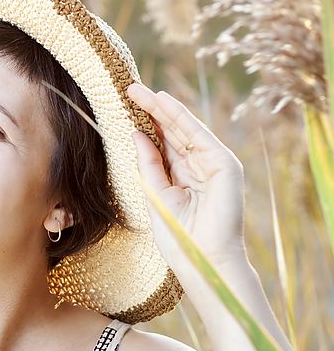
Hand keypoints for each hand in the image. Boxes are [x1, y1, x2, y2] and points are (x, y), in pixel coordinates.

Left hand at [126, 82, 248, 284]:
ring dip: (162, 108)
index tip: (125, 106)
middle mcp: (199, 167)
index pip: (162, 145)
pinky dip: (181, 118)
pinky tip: (162, 104)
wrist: (202, 260)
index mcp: (182, 177)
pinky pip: (198, 135)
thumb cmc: (179, 237)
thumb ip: (148, 165)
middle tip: (129, 89)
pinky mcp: (225, 165)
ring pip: (184, 130)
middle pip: (172, 132)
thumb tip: (136, 134)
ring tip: (139, 92)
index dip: (145, 125)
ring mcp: (214, 164)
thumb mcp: (154, 195)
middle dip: (151, 111)